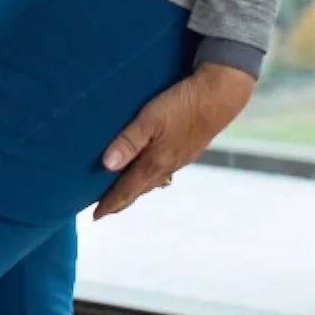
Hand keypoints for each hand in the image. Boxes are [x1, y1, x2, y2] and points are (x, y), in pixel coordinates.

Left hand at [95, 64, 257, 218]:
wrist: (218, 98)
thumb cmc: (181, 105)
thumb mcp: (149, 119)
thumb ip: (128, 141)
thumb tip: (107, 166)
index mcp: (154, 162)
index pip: (126, 189)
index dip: (110, 203)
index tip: (96, 216)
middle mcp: (166, 165)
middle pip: (138, 190)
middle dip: (120, 201)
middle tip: (105, 209)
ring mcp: (178, 159)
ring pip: (152, 182)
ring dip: (135, 190)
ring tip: (123, 193)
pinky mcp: (186, 151)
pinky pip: (163, 171)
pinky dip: (149, 178)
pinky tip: (149, 170)